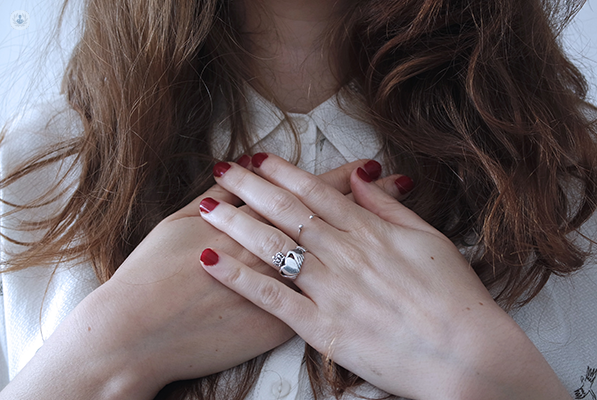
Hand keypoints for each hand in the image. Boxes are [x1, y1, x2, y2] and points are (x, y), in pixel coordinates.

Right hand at [0, 157, 406, 399]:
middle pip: (331, 219)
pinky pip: (321, 301)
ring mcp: (281, 290)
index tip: (372, 164)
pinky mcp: (279, 325)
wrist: (138, 332)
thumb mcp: (178, 223)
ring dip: (368, 238)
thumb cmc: (151, 274)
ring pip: (335, 258)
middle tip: (397, 181)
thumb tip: (238, 173)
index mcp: (254, 220)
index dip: (343, 176)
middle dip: (367, 199)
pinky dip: (348, 284)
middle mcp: (276, 252)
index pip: (309, 192)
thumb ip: (215, 197)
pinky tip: (369, 278)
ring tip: (394, 226)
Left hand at [198, 153, 571, 399]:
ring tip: (206, 205)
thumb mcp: (430, 240)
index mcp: (371, 232)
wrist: (467, 356)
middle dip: (251, 187)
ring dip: (236, 223)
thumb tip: (363, 176)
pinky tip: (210, 261)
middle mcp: (345, 254)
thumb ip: (390, 208)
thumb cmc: (455, 297)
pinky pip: (272, 298)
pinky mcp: (322, 327)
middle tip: (222, 170)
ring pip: (274, 247)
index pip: (317, 193)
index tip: (257, 158)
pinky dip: (238, 279)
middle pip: (287, 212)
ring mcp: (331, 290)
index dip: (283, 172)